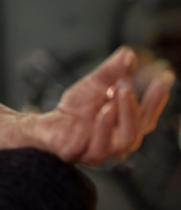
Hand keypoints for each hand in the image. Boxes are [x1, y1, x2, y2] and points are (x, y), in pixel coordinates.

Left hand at [26, 47, 174, 166]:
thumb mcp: (94, 84)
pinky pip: (94, 148)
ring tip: (113, 97)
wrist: (45, 125)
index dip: (157, 99)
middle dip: (134, 107)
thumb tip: (129, 53)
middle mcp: (118, 143)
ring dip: (120, 118)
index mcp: (126, 127)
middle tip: (126, 85)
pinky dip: (101, 129)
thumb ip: (112, 71)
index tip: (165, 78)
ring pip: (122, 142)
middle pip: (137, 130)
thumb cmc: (76, 108)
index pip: (147, 116)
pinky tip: (102, 111)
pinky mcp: (78, 156)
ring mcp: (100, 152)